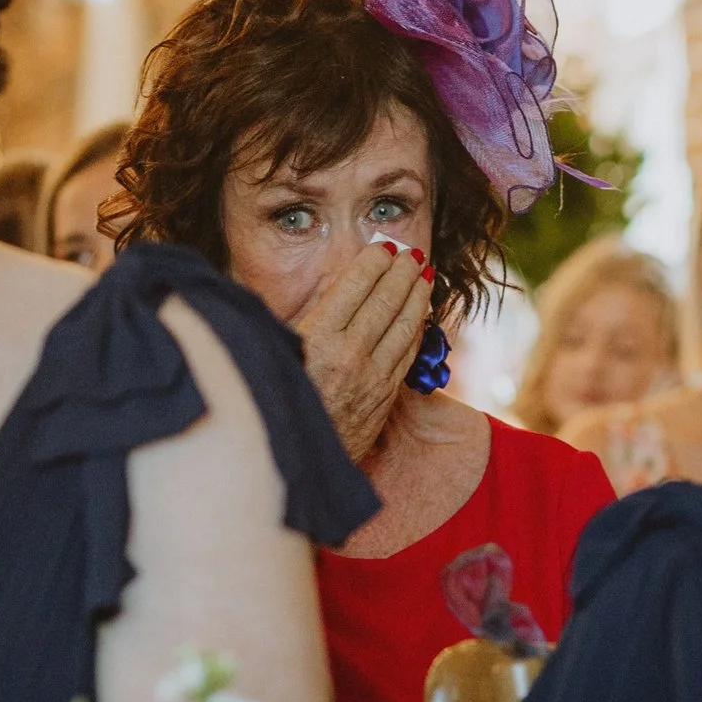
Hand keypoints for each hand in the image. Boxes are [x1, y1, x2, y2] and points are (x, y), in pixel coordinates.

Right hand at [296, 238, 431, 460]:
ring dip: (417, 295)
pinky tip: (421, 312)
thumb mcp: (279, 347)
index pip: (354, 286)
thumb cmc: (278, 396)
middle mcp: (348, 354)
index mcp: (317, 337)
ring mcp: (371, 376)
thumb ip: (306, 317)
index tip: (383, 247)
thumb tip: (334, 284)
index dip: (373, 262)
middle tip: (412, 252)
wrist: (295, 455)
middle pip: (385, 301)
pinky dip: (417, 326)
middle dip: (402, 272)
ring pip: (404, 325)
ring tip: (424, 274)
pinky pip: (408, 352)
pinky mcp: (385, 396)